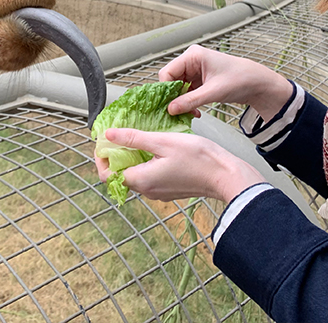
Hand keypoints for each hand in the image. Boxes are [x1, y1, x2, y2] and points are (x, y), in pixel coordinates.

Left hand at [95, 128, 264, 202]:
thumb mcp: (162, 141)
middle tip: (119, 136)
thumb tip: (109, 135)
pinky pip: (150, 177)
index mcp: (142, 180)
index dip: (102, 158)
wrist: (226, 176)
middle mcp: (148, 190)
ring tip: (137, 138)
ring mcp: (159, 191)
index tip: (104, 142)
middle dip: (116, 155)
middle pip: (120, 175)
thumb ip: (133, 138)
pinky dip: (146, 163)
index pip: (107, 175)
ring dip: (132, 158)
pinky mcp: (170, 189)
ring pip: (135, 175)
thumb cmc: (199, 159)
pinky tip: (155, 148)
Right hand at [158, 45, 293, 121]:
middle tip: (177, 113)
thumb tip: (171, 109)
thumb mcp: (213, 92)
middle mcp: (191, 61)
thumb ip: (190, 101)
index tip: (168, 106)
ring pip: (177, 88)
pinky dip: (188, 102)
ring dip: (181, 102)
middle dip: (174, 98)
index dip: (165, 90)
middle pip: (171, 81)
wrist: (257, 84)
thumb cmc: (240, 79)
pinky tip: (194, 111)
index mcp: (193, 55)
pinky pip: (185, 92)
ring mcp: (194, 71)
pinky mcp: (199, 80)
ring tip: (189, 114)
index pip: (167, 72)